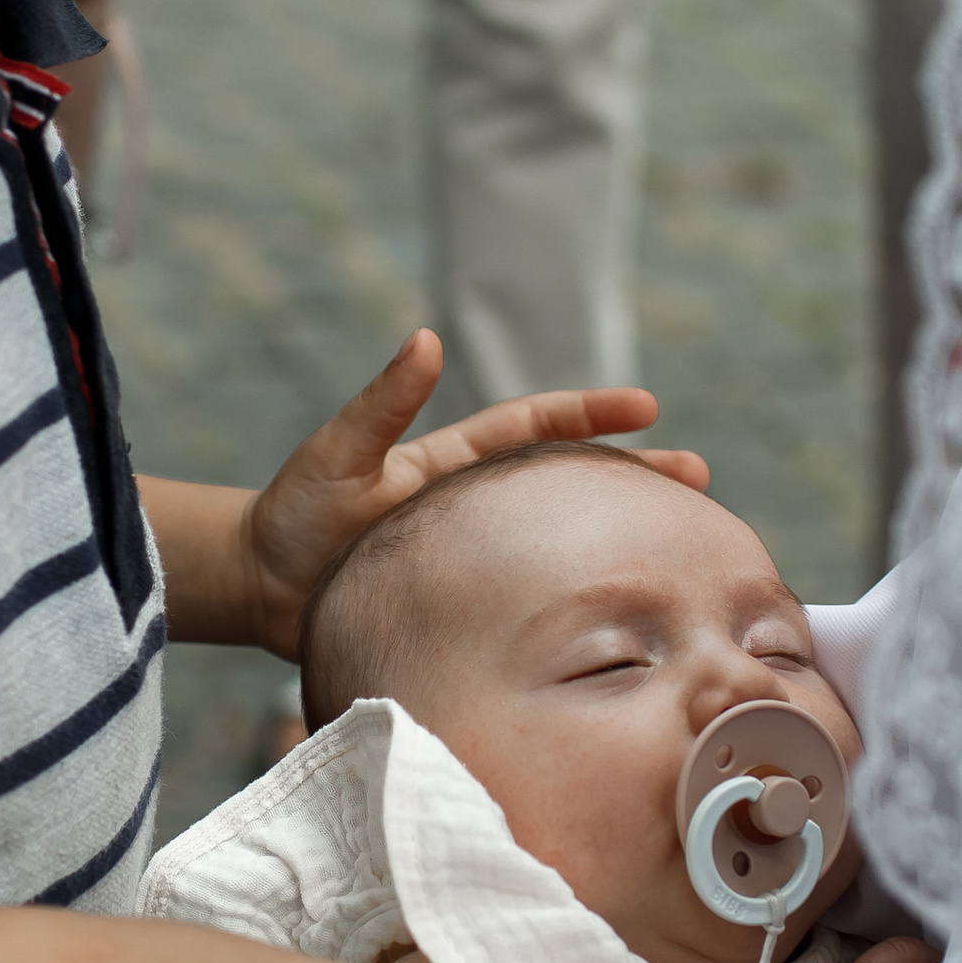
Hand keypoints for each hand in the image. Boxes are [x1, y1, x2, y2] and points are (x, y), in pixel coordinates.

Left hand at [236, 328, 709, 659]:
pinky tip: (616, 622)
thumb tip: (424, 340)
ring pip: (562, 543)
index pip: (535, 427)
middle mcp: (476, 506)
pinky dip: (577, 603)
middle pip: (569, 484)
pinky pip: (534, 600)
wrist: (262, 591)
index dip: (590, 415)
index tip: (647, 407)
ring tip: (683, 546)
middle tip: (699, 478)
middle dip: (634, 476)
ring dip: (618, 539)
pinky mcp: (469, 605)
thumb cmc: (294, 517)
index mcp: (454, 464)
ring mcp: (477, 556)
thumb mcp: (338, 454)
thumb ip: (382, 404)